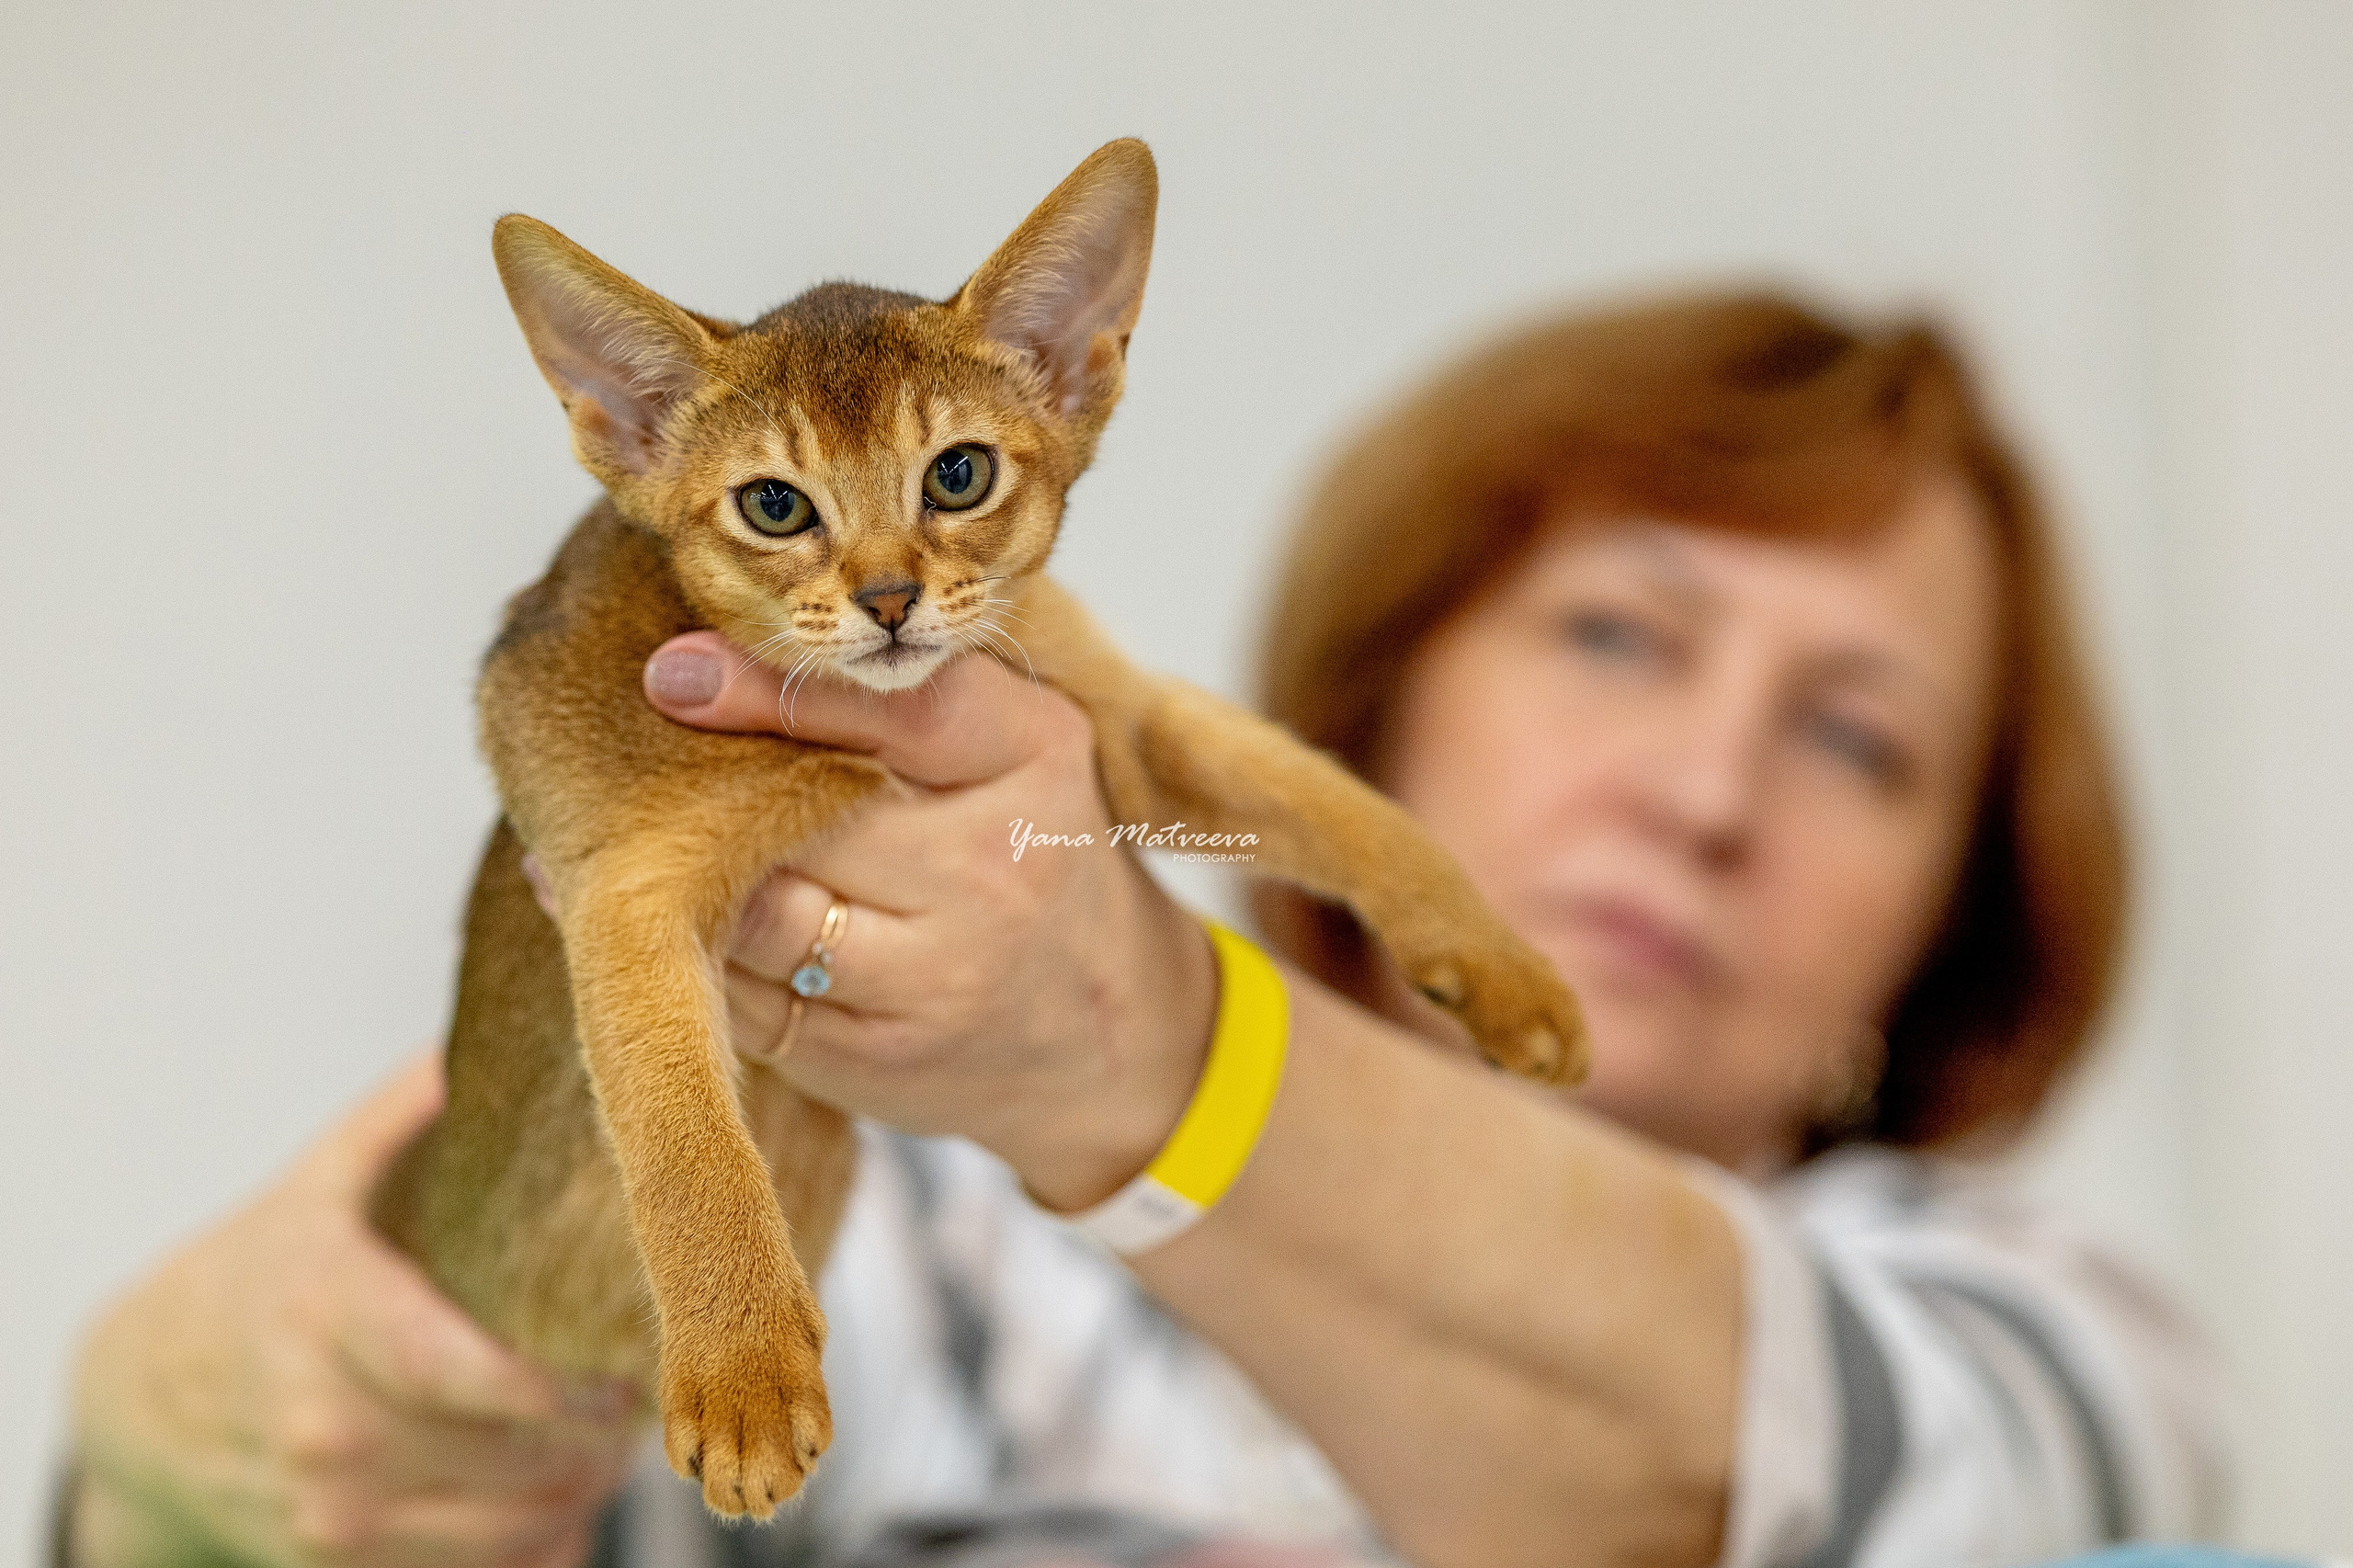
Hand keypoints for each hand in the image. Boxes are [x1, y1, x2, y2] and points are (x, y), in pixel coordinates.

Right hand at [68, 1055, 638, 1567]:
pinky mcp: (338, 1561)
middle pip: (510, 1458)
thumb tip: (504, 1026)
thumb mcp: (325, 1177)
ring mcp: (330, 1507)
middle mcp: (327, 1424)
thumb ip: (415, 1106)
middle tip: (648, 1393)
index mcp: (330, 1313)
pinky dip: (538, 1542)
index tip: (630, 1370)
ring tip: (616, 1439)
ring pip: (507, 1529)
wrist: (147, 1393)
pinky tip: (563, 1489)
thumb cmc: (264, 1271)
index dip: (564, 1387)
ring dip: (580, 1492)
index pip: (468, 1373)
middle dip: (598, 1437)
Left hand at [636, 633, 1219, 1210]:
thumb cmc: (1030, 852)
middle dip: (713, 789)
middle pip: (809, 815)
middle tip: (633, 754)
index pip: (900, 706)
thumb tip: (709, 651)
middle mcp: (996, 870)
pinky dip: (697, 956)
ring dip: (689, 879)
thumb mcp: (1014, 746)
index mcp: (1036, 756)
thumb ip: (905, 693)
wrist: (1106, 1029)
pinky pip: (747, 997)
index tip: (673, 668)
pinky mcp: (874, 1057)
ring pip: (761, 912)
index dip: (777, 687)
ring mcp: (937, 977)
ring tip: (635, 836)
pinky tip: (664, 923)